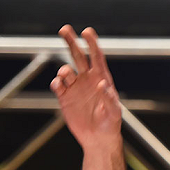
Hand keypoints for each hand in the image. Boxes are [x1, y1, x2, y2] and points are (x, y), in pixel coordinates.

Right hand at [51, 25, 121, 150]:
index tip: (87, 31)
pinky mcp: (65, 98)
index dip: (92, 43)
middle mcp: (87, 80)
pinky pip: (57, 84)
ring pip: (65, 70)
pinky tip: (59, 85)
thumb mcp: (114, 113)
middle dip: (71, 42)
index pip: (96, 57)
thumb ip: (109, 99)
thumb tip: (102, 84)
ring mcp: (75, 88)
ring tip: (67, 75)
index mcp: (102, 79)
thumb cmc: (111, 125)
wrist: (99, 139)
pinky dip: (56, 82)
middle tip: (64, 29)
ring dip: (64, 70)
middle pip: (77, 56)